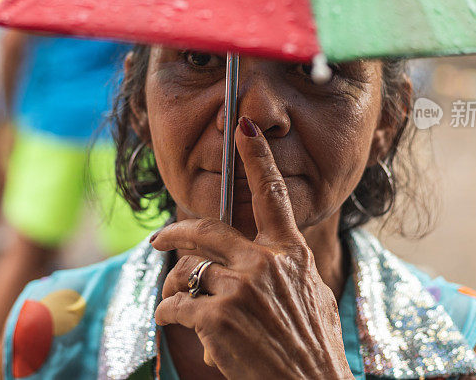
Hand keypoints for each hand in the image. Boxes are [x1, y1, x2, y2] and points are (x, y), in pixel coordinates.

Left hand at [150, 117, 350, 379]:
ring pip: (188, 273)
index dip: (256, 156)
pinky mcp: (217, 316)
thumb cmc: (314, 350)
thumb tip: (271, 259)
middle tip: (160, 238)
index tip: (244, 126)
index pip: (272, 195)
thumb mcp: (313, 299)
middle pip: (206, 229)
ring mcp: (240, 288)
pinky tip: (174, 321)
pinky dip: (169, 313)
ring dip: (176, 289)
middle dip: (176, 232)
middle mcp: (265, 263)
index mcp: (290, 254)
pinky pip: (177, 304)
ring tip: (175, 302)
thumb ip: (288, 272)